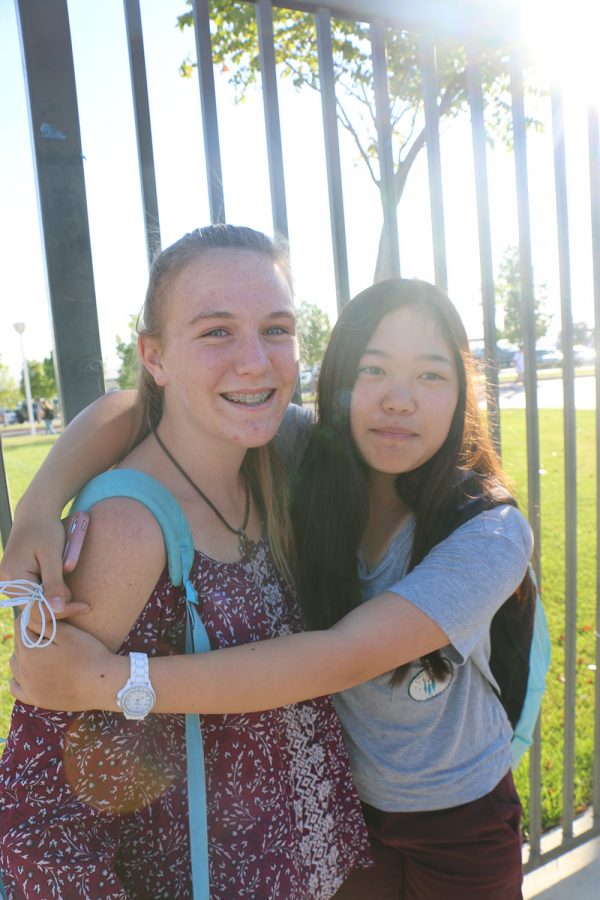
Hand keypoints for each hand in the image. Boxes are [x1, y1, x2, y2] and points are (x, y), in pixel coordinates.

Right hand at [0, 516, 84, 615]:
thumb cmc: (46, 529)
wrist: (35, 513)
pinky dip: (49, 595)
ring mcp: (9, 582)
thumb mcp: (53, 555)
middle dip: (60, 608)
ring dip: (55, 602)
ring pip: (34, 604)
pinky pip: (33, 595)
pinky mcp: (16, 579)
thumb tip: (58, 609)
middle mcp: (7, 582)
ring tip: (75, 594)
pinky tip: (64, 589)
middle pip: (35, 609)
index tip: (86, 607)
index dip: (63, 610)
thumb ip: (54, 582)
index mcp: (14, 576)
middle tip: (84, 604)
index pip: (38, 607)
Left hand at [9, 619, 124, 711]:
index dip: (37, 618)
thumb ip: (42, 622)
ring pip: (16, 665)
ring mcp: (29, 689)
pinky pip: (17, 688)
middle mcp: (22, 672)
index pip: (21, 626)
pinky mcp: (37, 700)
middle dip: (32, 636)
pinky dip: (20, 678)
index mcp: (28, 652)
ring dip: (26, 654)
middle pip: (19, 645)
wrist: (103, 684)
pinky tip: (33, 673)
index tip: (53, 618)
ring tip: (46, 650)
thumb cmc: (88, 654)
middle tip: (54, 633)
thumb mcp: (66, 632)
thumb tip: (28, 617)